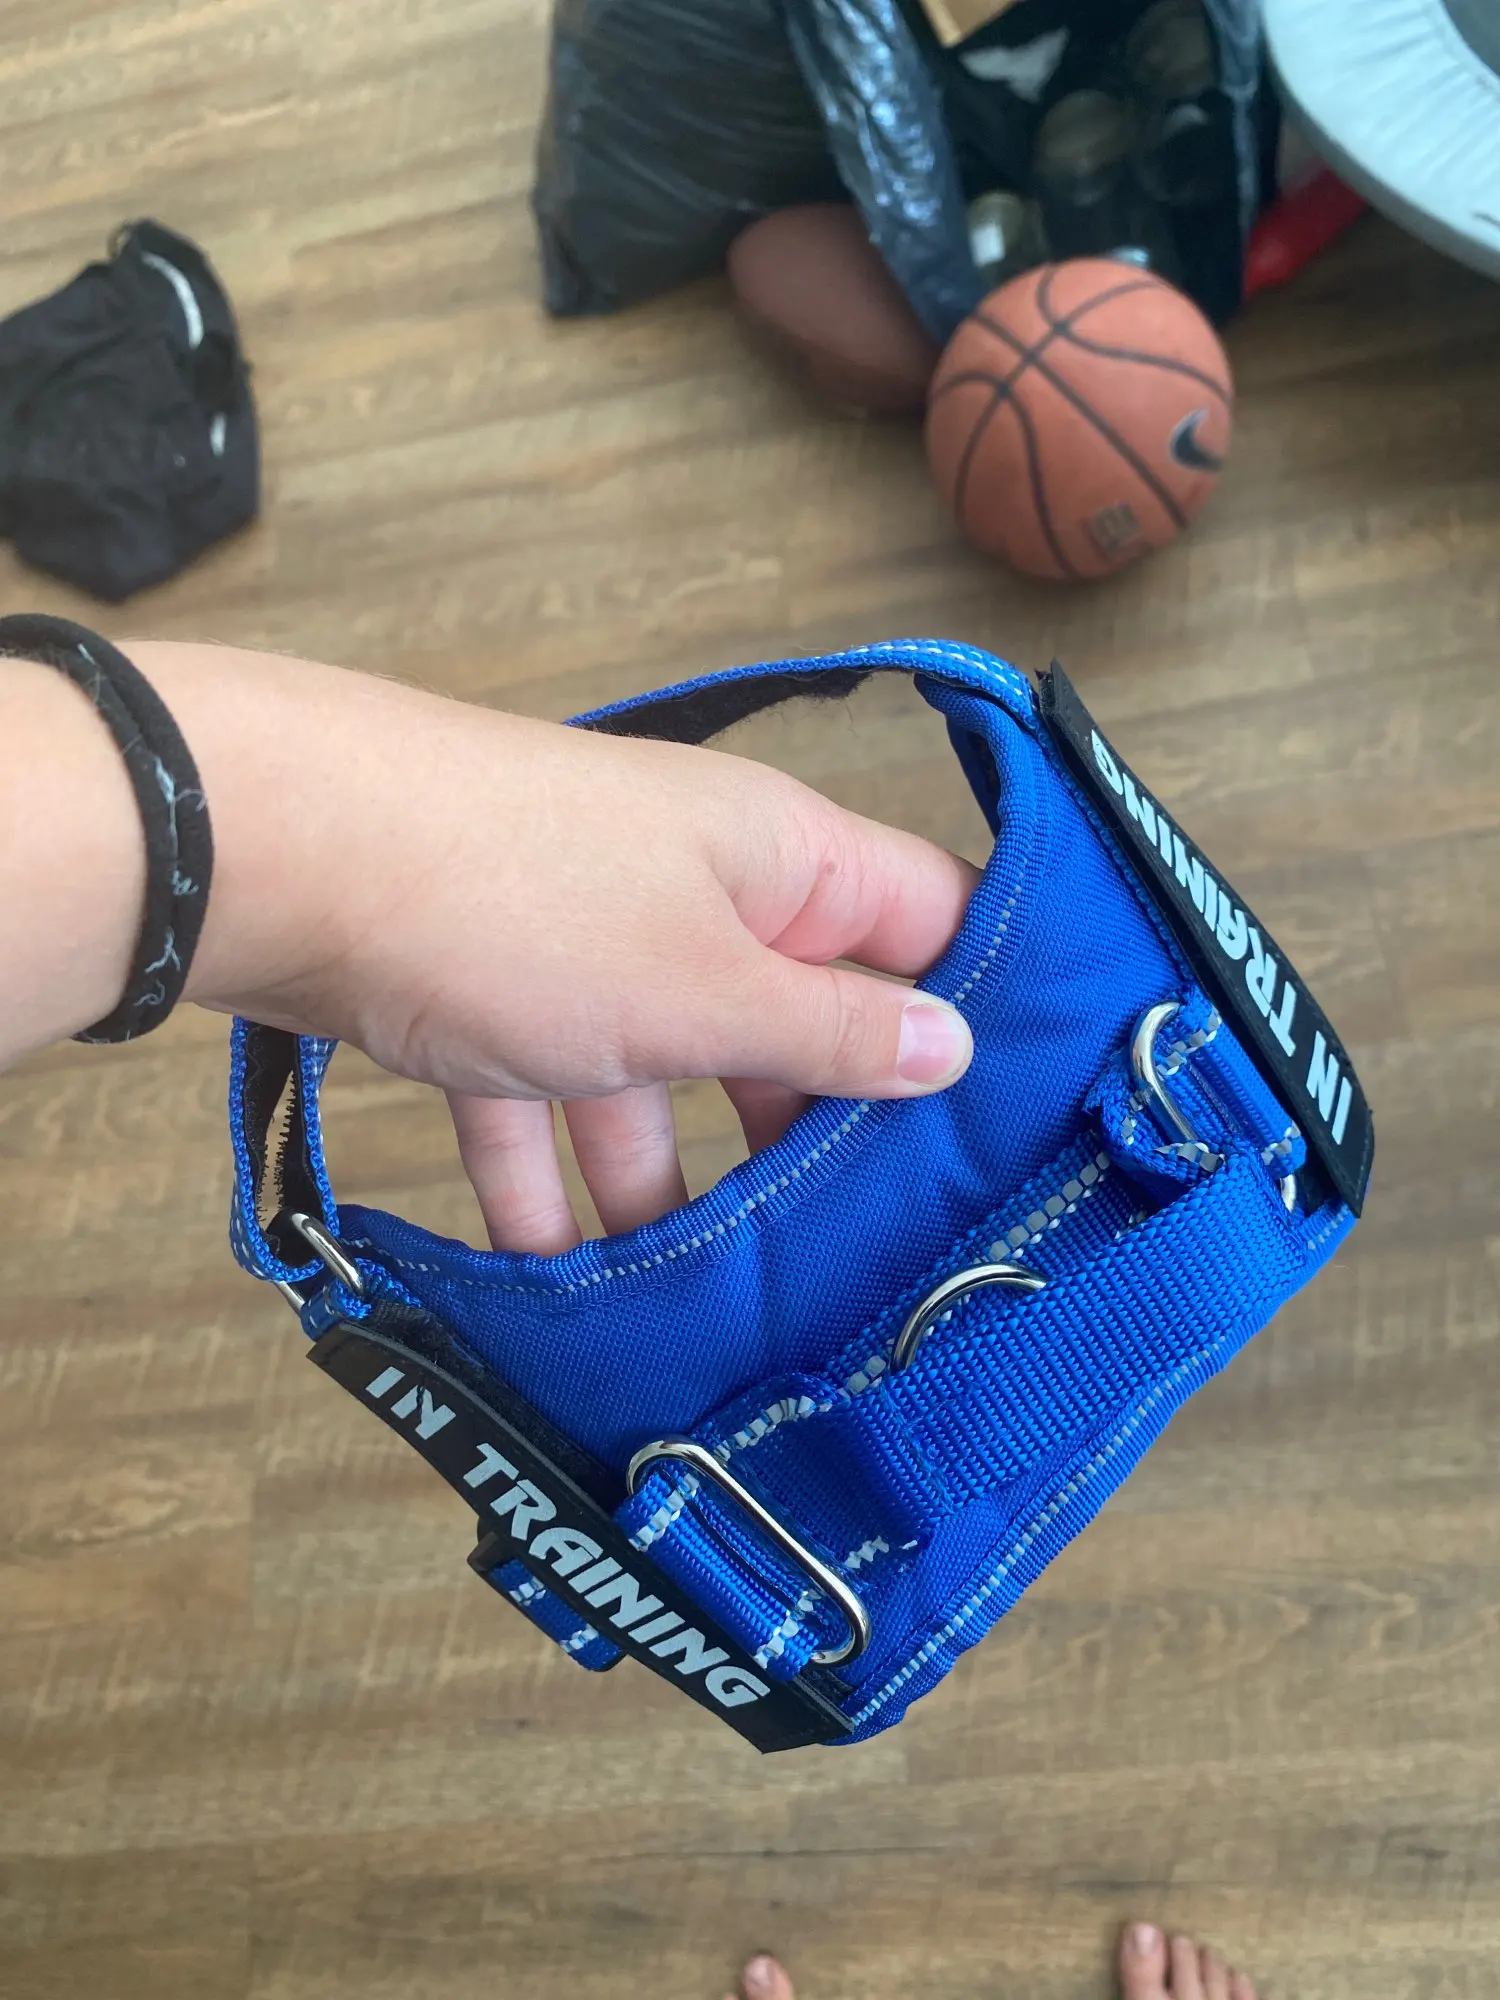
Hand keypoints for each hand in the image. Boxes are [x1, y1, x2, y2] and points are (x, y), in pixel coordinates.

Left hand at [121, 645, 979, 1252]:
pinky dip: (546, 1176)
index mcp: (780, 859)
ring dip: (665, 1181)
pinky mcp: (491, 991)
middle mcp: (696, 891)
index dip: (978, 1011)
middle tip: (863, 1253)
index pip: (926, 923)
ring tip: (696, 1303)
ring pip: (659, 1075)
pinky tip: (551, 1278)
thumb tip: (953, 1047)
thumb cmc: (517, 899)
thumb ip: (833, 1032)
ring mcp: (588, 941)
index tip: (1016, 1127)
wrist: (278, 853)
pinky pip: (544, 1094)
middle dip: (812, 1133)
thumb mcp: (705, 990)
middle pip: (789, 1020)